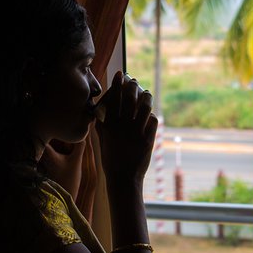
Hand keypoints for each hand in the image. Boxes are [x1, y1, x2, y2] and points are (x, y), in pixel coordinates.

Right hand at [96, 71, 157, 187]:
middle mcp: (123, 126)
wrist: (124, 178)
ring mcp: (137, 132)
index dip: (118, 84)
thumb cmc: (111, 160)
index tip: (120, 74)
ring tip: (146, 93)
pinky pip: (152, 121)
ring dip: (146, 97)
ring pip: (144, 107)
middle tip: (134, 81)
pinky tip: (150, 115)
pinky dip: (151, 116)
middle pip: (130, 98)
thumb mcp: (102, 141)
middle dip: (133, 86)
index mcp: (110, 125)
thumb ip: (102, 126)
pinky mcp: (148, 140)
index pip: (114, 98)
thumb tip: (99, 113)